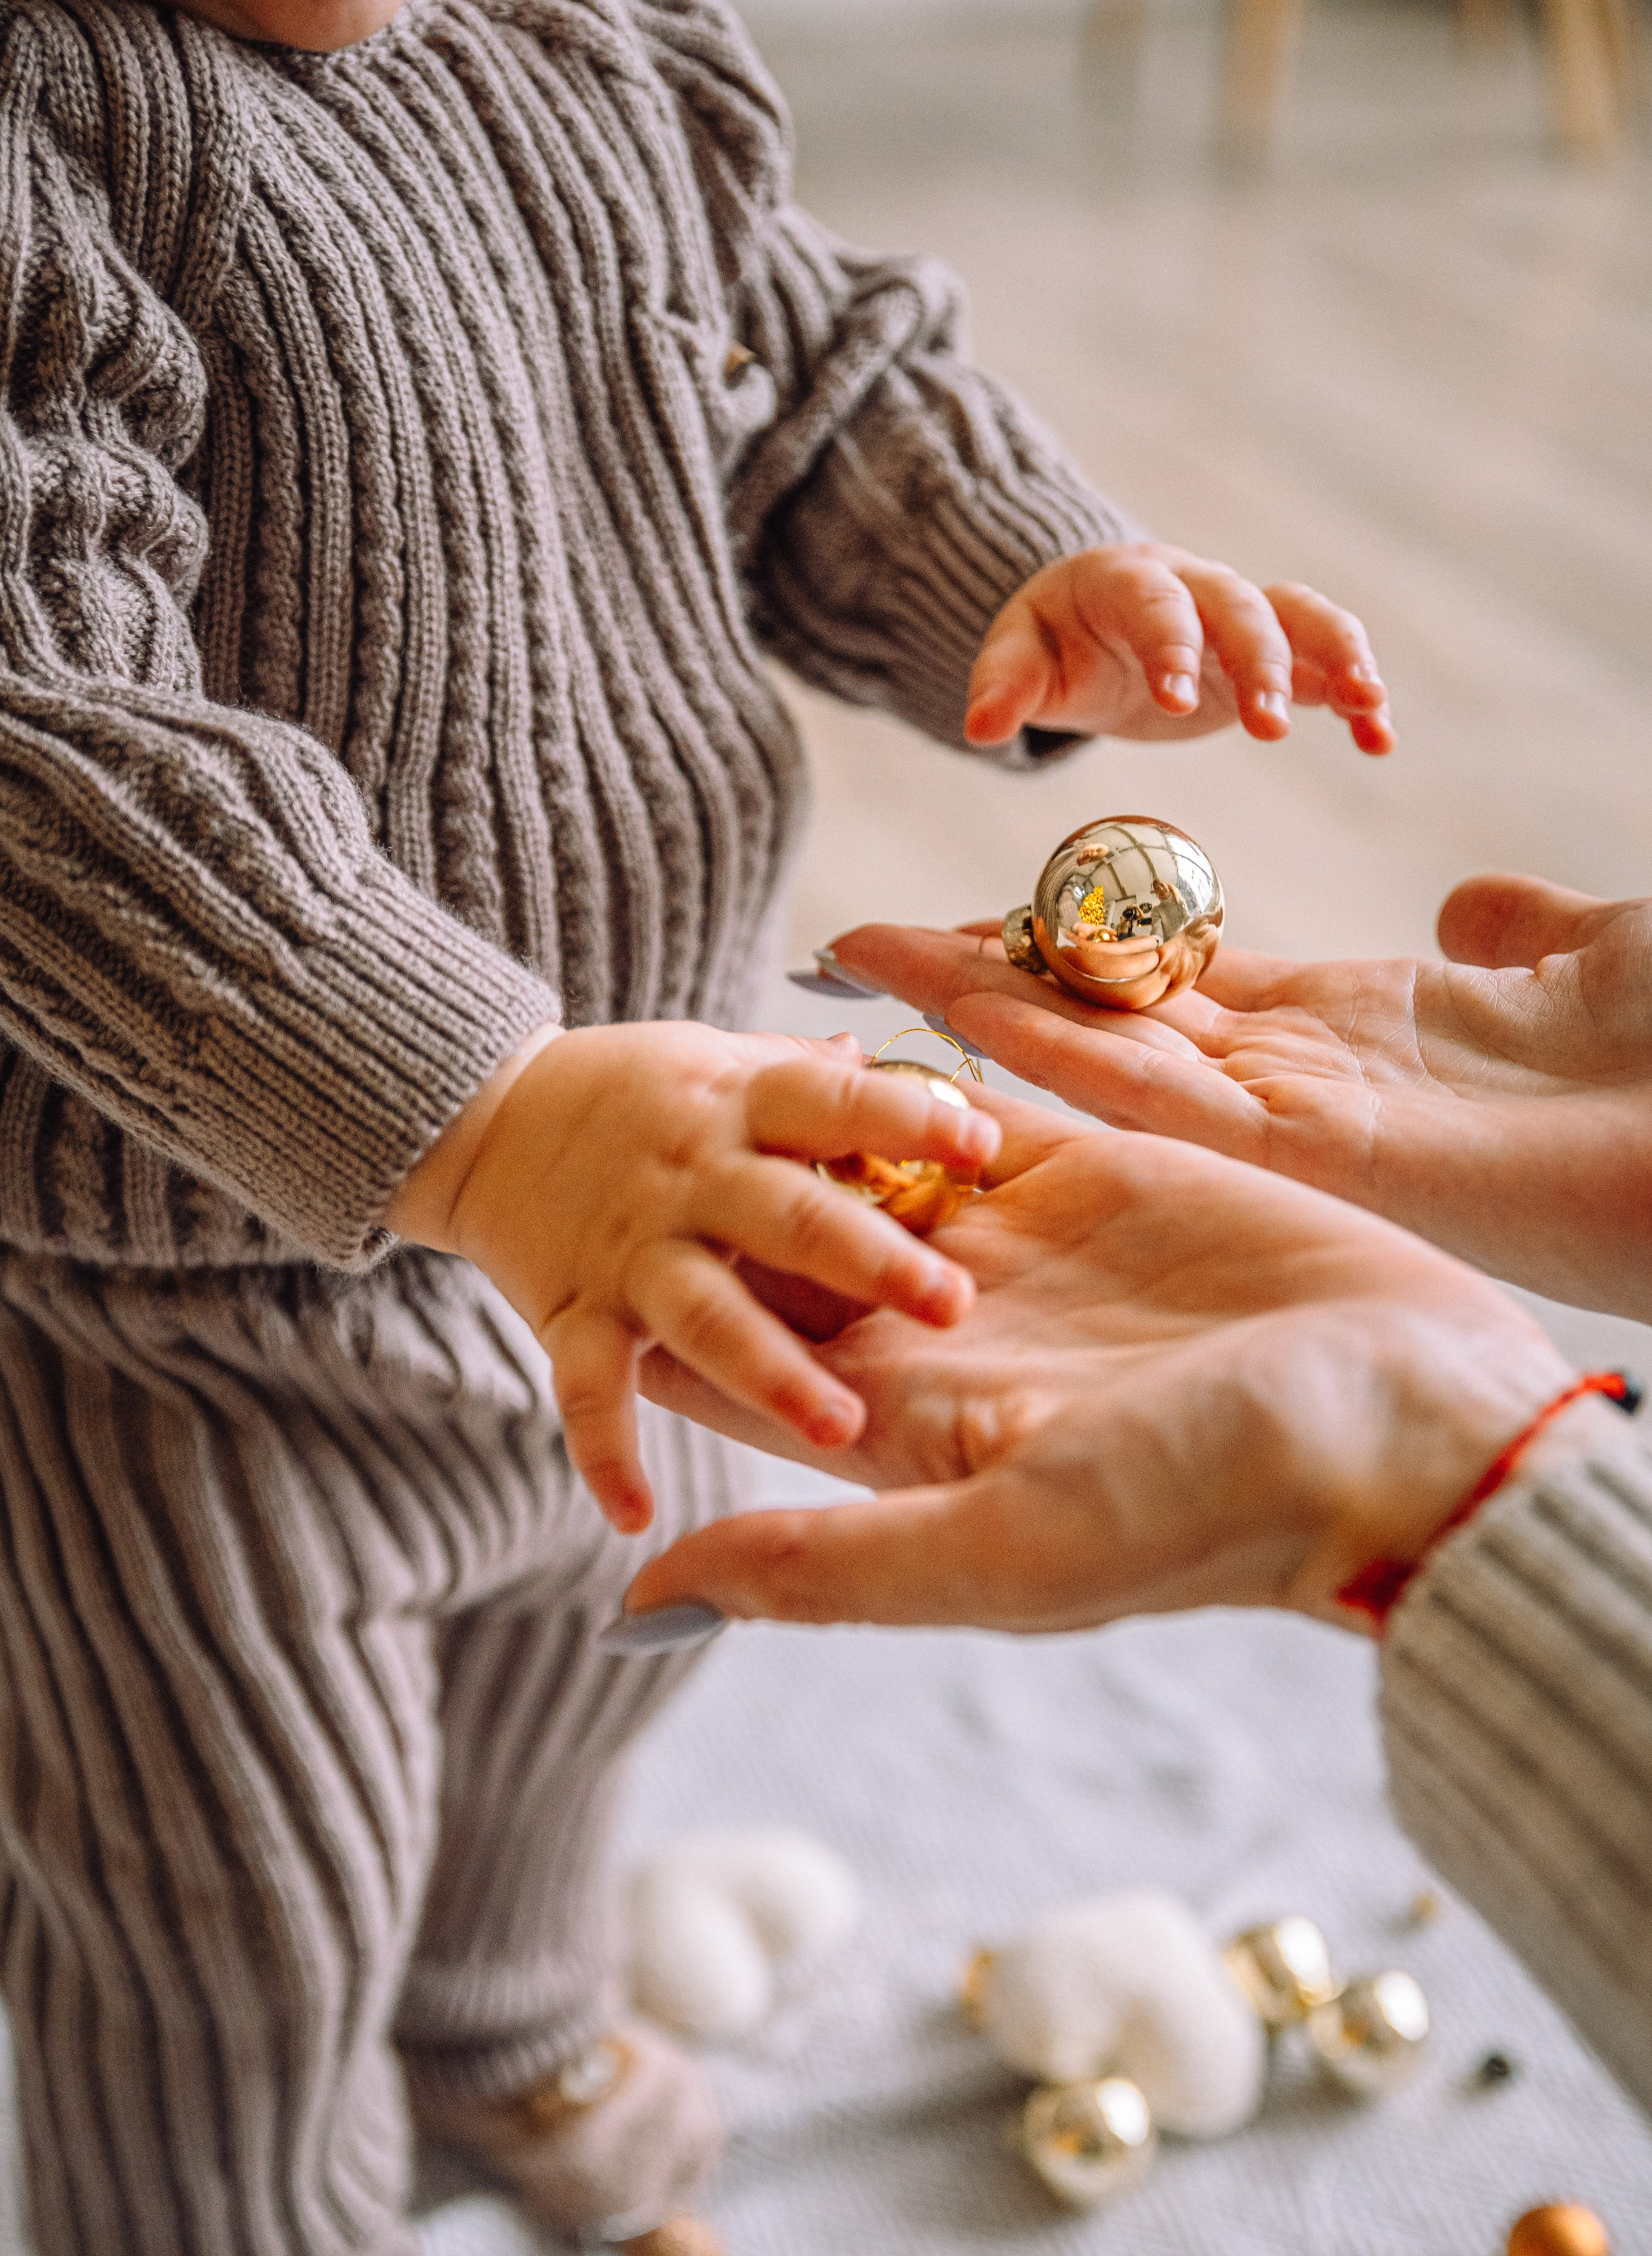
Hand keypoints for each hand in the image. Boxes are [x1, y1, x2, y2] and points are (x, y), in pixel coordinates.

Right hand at [387, 1023, 999, 1531]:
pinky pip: (588, 1391)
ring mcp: (632, 1251)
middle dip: (872, 1260)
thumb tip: (906, 1066)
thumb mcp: (722, 1061)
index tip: (980, 1144)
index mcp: (739, 1107)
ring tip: (837, 1428)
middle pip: (790, 1217)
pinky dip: (606, 1453)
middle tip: (953, 1305)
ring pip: (707, 1314)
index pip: (831, 1103)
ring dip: (771, 1373)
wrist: (480, 1113)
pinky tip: (637, 1515)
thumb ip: (809, 1076)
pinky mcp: (573, 1313)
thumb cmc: (634, 1093)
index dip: (904, 1120)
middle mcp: (692, 1179)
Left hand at [622, 1095, 1576, 1633]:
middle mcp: (954, 1343)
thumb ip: (815, 1562)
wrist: (1400, 1418)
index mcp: (913, 1432)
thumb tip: (637, 1602)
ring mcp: (1026, 1258)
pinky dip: (906, 1082)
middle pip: (794, 1265)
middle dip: (715, 1206)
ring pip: (873, 1178)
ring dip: (800, 1129)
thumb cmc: (1207, 1507)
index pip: (750, 1371)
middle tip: (624, 1134)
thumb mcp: (994, 1548)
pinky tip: (836, 1034)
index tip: (583, 1254)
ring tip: (706, 1070)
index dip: (665, 1315)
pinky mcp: (1098, 1179)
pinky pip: (971, 1119)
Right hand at [825, 874, 1651, 1320]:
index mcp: (1363, 1042)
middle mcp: (1310, 1094)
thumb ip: (1513, 934)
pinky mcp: (1320, 1159)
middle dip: (989, 991)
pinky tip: (971, 1021)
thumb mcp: (1595, 953)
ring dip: (988, 1024)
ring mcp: (1307, 1131)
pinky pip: (1162, 1099)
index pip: (1181, 993)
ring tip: (874, 974)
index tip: (980, 923)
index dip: (1078, 953)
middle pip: (1113, 1030)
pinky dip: (1060, 1056)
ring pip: (1108, 1070)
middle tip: (866, 951)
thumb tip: (1470, 905)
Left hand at [966, 544, 1393, 753]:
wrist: (1094, 616)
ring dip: (1338, 660)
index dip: (1170, 645)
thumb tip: (982, 730)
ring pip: (1303, 619)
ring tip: (1367, 710)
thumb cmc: (1055, 636)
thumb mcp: (1018, 654)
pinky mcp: (1272, 654)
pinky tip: (1379, 737)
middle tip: (1267, 726)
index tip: (1176, 699)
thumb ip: (1003, 685)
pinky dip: (1355, 692)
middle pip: (1241, 609)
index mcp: (1128, 581)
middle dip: (1260, 662)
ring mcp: (1241, 617)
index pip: (1155, 606)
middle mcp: (1197, 588)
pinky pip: (1324, 660)